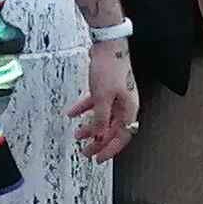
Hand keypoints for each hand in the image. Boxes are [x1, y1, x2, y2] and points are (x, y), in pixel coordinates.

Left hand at [74, 43, 138, 161]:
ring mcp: (115, 96)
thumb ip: (99, 119)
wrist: (108, 44)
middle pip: (111, 129)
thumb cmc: (110, 67)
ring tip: (77, 135)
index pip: (122, 137)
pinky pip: (95, 104)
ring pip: (103, 118)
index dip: (110, 150)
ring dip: (90, 127)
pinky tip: (73, 113)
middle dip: (98, 142)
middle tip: (86, 152)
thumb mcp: (102, 98)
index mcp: (129, 109)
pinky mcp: (106, 88)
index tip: (98, 159)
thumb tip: (97, 135)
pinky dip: (84, 110)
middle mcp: (124, 105)